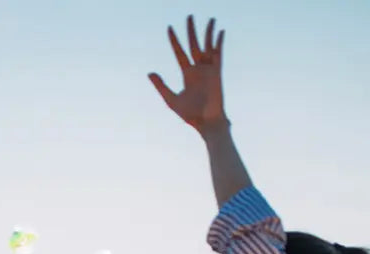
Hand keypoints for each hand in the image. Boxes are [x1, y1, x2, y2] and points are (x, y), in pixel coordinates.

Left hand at [149, 16, 227, 134]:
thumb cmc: (189, 115)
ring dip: (208, 32)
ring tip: (209, 18)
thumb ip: (161, 85)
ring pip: (207, 46)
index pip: (179, 52)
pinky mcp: (217, 72)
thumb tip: (150, 72)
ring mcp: (208, 69)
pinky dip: (219, 43)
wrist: (205, 122)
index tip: (169, 28)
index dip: (174, 40)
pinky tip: (220, 32)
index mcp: (187, 74)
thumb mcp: (171, 99)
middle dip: (191, 31)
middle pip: (193, 45)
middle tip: (188, 16)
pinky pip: (218, 54)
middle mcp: (198, 68)